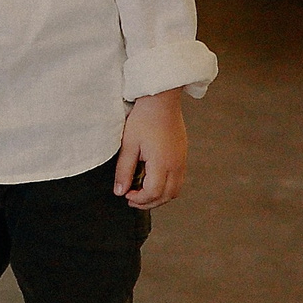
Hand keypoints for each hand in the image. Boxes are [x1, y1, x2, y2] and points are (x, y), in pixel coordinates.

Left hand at [114, 90, 187, 209]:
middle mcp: (176, 165)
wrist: (161, 99)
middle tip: (132, 199)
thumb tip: (120, 191)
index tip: (125, 195)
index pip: (153, 193)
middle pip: (167, 196)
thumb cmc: (144, 118)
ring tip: (141, 191)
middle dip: (149, 202)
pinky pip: (178, 179)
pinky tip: (152, 179)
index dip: (138, 199)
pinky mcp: (183, 155)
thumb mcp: (129, 145)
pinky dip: (166, 186)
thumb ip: (124, 170)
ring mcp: (182, 160)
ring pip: (175, 190)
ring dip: (159, 196)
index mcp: (162, 163)